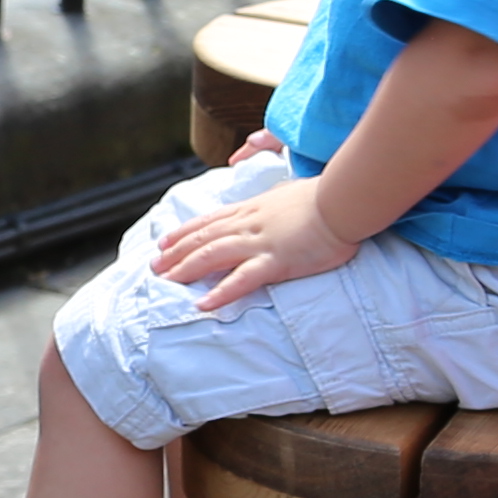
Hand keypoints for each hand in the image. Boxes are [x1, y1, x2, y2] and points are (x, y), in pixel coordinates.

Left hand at [149, 174, 358, 308]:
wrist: (343, 200)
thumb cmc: (324, 196)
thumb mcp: (289, 192)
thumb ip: (272, 201)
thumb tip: (268, 203)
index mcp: (252, 208)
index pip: (209, 220)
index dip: (183, 232)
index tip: (163, 242)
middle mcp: (249, 224)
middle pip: (203, 238)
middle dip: (175, 254)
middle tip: (153, 268)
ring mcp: (260, 243)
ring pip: (213, 256)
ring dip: (186, 270)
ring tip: (166, 284)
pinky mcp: (277, 261)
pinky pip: (242, 280)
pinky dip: (221, 292)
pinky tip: (203, 305)